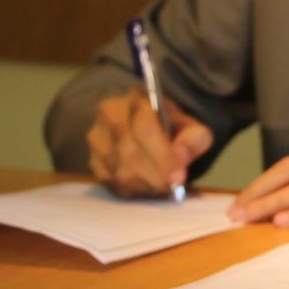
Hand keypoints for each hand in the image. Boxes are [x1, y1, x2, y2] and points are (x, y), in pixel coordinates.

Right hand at [86, 88, 211, 196]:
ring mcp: (97, 139)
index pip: (144, 128)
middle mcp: (110, 115)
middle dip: (156, 175)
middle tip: (174, 185)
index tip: (179, 176)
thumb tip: (182, 156)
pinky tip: (149, 186)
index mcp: (136, 98)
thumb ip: (194, 136)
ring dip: (146, 184)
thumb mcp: (189, 124)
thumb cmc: (167, 125)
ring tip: (164, 185)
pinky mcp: (94, 161)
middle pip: (129, 153)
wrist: (140, 125)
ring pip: (119, 172)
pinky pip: (112, 183)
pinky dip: (134, 190)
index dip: (163, 156)